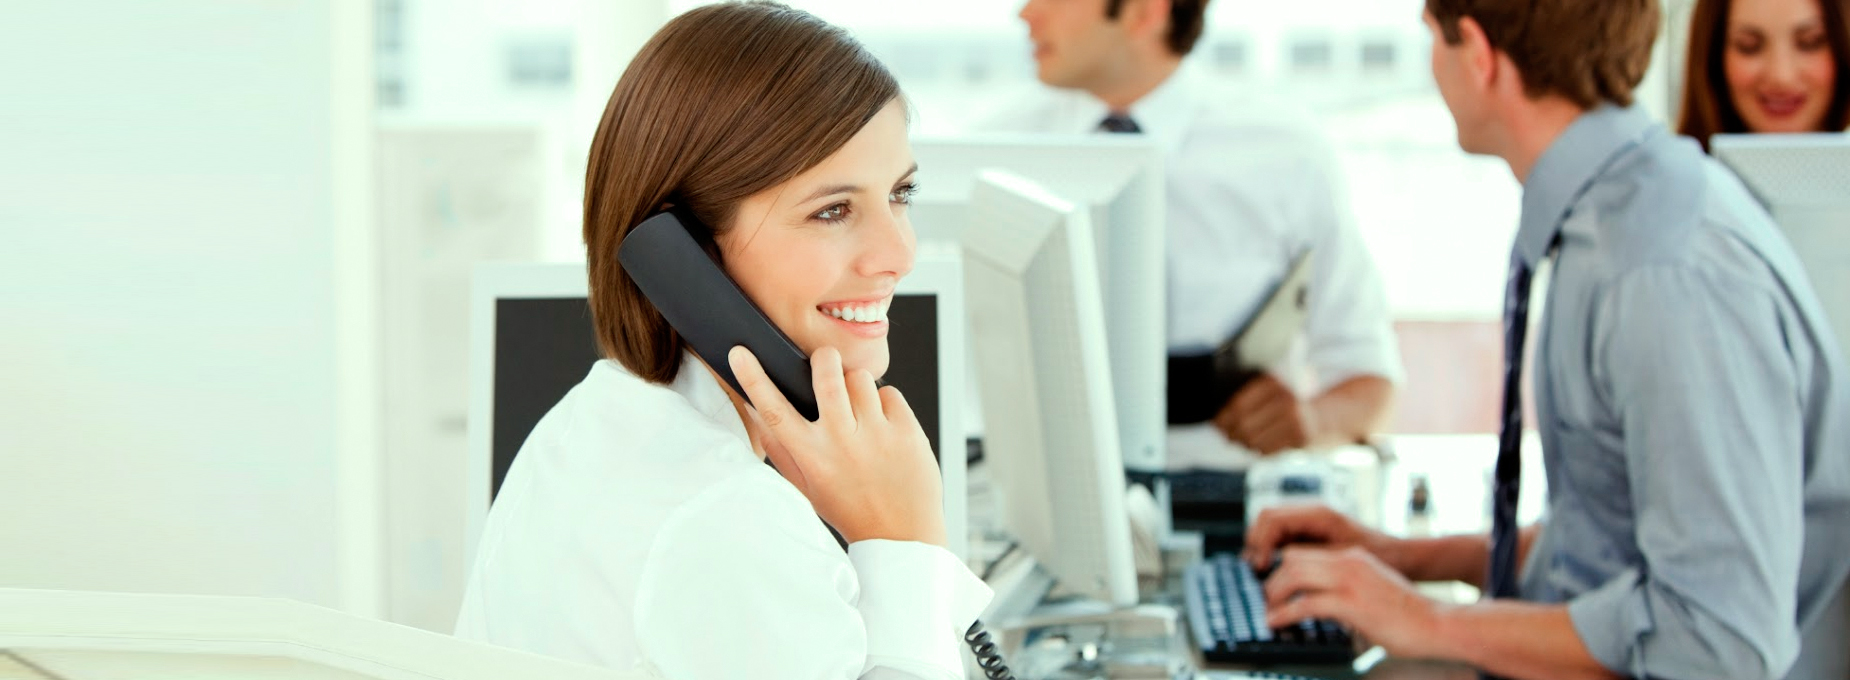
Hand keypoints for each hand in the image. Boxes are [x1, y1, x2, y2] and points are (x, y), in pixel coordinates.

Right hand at [729, 345, 946, 546]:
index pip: (775, 411)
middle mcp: (843, 443)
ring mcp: (878, 435)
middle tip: (825, 362)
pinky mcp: (907, 431)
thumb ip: (781, 450)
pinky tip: (884, 427)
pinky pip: (890, 392)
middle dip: (824, 359)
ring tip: (861, 412)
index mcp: (813, 457)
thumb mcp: (807, 488)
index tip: (740, 354)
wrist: (903, 535)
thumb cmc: (852, 510)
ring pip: (860, 378)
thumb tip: (756, 412)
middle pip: (826, 376)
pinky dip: (886, 403)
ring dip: (857, 386)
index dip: (753, 379)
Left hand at [1213, 374, 1315, 453]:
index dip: (1223, 417)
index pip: (1239, 405)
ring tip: (1241, 440)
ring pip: (1254, 440)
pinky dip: (1260, 450)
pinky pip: (1268, 450)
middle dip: (1231, 433)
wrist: (1326, 415)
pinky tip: (1259, 445)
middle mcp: (1285, 399)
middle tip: (1226, 435)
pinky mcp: (1301, 438)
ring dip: (1244, 443)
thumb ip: (1249, 398)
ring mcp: (1295, 420)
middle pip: (1244, 424)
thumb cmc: (1290, 403)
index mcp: (1274, 383)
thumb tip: (1219, 420)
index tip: (1216, 422)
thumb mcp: (1273, 392)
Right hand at [1243, 504, 1399, 574]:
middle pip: (1265, 519)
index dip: (1260, 542)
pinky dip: (1272, 551)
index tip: (1261, 567)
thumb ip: (1310, 559)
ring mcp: (1309, 522)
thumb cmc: (1380, 557)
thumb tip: (1281, 566)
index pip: (1272, 518)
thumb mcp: (1343, 559)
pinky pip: (1281, 537)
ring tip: (1261, 573)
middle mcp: (1311, 513)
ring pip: (1270, 528)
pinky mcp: (1311, 534)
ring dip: (1261, 548)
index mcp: (1318, 514)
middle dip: (1255, 543)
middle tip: (1256, 571)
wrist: (1402, 558)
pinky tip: (1274, 571)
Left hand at [1263, 546, 1444, 658]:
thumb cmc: (1409, 614)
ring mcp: (1350, 581)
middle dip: (1272, 580)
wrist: (1439, 623)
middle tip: (1266, 600)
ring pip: (1293, 575)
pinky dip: (1285, 613)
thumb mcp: (1373, 589)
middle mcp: (1349, 562)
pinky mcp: (1351, 604)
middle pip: (1293, 559)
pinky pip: (1305, 604)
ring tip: (1269, 611)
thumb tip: (1322, 605)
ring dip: (1274, 594)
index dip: (1282, 569)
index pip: (1305, 552)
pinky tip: (1277, 622)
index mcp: (1353, 557)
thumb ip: (1348, 590)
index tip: (1273, 587)